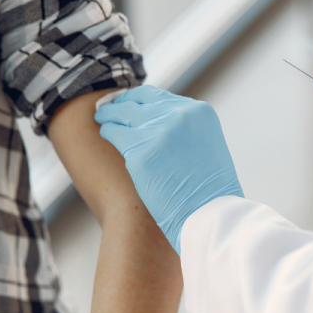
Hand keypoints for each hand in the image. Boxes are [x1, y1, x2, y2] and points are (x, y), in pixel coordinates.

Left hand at [95, 86, 243, 253]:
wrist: (209, 216)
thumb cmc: (209, 191)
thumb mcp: (206, 146)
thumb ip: (186, 129)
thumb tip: (158, 122)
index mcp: (199, 112)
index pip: (159, 96)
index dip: (139, 99)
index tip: (129, 103)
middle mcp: (180, 115)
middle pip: (138, 102)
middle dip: (121, 104)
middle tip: (108, 108)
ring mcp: (159, 132)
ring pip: (123, 114)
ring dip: (110, 115)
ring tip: (102, 118)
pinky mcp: (140, 152)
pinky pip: (114, 133)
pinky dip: (107, 131)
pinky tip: (105, 133)